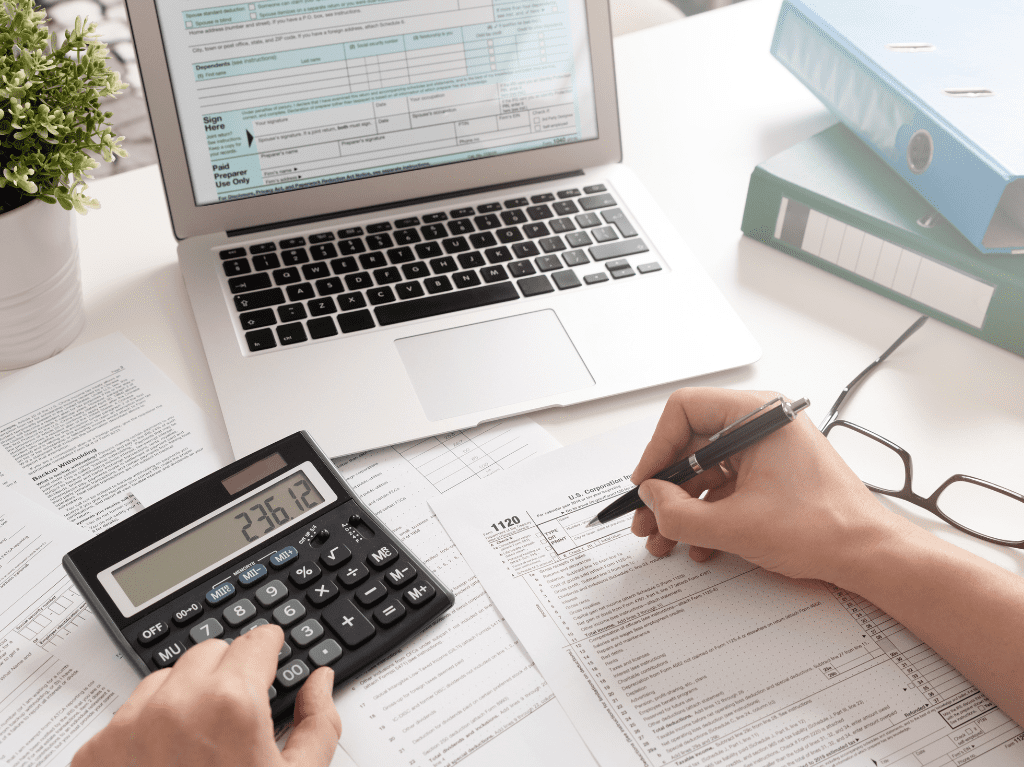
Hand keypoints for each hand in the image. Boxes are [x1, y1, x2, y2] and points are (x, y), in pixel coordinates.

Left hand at [71, 624, 341, 766]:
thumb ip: (319, 723)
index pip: (255, 641)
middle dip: (230, 671)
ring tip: (203, 743)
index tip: (272, 653)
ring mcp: (129, 728)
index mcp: (232, 704)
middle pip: (211, 652)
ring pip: (166, 679)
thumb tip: (319, 683)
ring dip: (187, 694)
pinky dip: (148, 727)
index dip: (270, 649)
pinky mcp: (95, 754)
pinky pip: (126, 715)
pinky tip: (169, 763)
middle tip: (242, 710)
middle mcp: (176, 704)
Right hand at [630, 388, 913, 583]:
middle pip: (692, 444)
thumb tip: (651, 500)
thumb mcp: (735, 525)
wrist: (869, 556)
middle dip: (666, 488)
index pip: (684, 411)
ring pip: (706, 470)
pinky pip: (726, 486)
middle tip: (648, 518)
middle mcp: (762, 425)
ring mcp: (768, 450)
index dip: (657, 449)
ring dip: (683, 507)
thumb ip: (679, 513)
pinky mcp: (772, 475)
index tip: (646, 483)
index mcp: (757, 416)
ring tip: (666, 539)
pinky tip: (699, 544)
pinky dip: (708, 513)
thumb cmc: (825, 528)